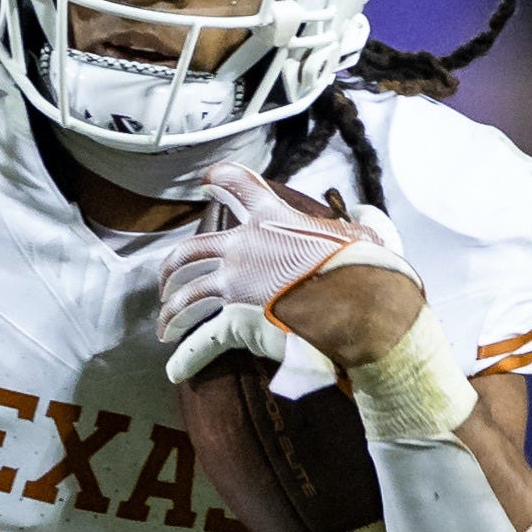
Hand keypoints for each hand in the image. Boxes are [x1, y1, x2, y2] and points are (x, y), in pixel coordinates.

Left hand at [156, 163, 422, 372]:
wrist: (352, 295)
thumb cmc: (359, 266)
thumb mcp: (364, 234)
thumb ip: (361, 221)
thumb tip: (366, 213)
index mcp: (273, 215)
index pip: (239, 184)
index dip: (220, 179)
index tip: (207, 181)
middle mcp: (246, 240)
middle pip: (194, 245)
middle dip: (175, 260)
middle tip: (168, 272)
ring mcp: (234, 271)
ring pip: (187, 280)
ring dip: (171, 298)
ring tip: (164, 315)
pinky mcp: (232, 303)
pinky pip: (197, 319)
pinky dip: (180, 338)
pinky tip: (170, 351)